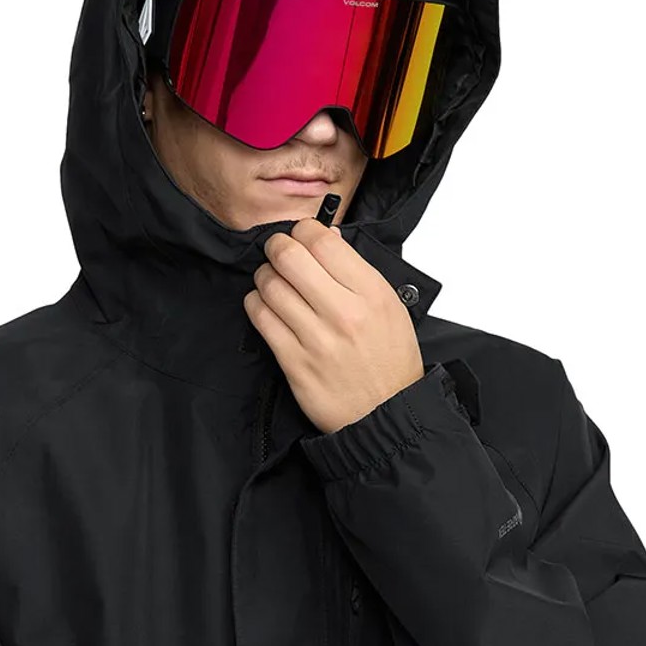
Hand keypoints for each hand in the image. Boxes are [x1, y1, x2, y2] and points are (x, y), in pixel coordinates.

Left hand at [243, 218, 425, 434]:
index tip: (300, 236)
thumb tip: (325, 238)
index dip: (303, 230)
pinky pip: (261, 318)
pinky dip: (256, 304)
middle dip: (277, 247)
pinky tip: (265, 306)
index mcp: (372, 293)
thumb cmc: (389, 361)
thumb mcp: (389, 307)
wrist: (385, 415)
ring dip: (264, 276)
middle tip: (278, 252)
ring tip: (272, 281)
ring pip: (269, 285)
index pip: (323, 240)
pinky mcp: (294, 362)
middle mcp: (344, 313)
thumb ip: (357, 272)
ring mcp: (316, 339)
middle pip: (289, 257)